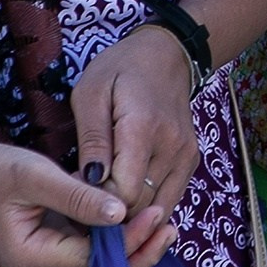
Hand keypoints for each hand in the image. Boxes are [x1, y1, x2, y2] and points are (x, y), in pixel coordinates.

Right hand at [0, 136, 176, 266]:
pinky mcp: (51, 260)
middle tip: (170, 227)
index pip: (92, 261)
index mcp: (30, 258)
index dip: (128, 242)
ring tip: (164, 229)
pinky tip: (139, 230)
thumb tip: (120, 213)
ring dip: (132, 260)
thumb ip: (78, 197)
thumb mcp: (36, 176)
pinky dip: (116, 255)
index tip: (157, 214)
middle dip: (138, 257)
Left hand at [70, 24, 200, 223]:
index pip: (123, 192)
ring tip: (105, 194)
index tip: (76, 185)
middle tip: (86, 192)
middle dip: (110, 210)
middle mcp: (172, 147)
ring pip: (157, 208)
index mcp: (143, 128)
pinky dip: (148, 205)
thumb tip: (90, 181)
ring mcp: (186, 155)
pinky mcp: (191, 160)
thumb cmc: (122, 69)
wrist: (168, 54)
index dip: (95, 200)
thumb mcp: (91, 93)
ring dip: (129, 212)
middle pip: (141, 206)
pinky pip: (169, 198)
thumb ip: (92, 138)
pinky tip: (127, 191)